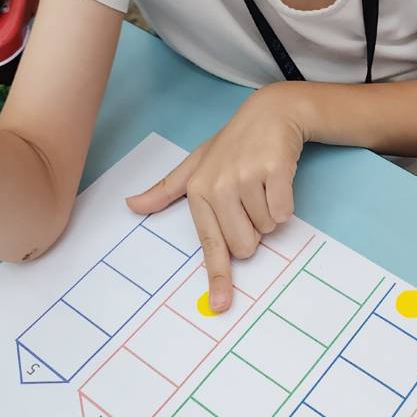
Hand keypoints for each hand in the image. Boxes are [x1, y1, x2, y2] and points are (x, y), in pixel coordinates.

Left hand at [125, 84, 303, 310]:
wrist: (270, 112)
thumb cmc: (232, 144)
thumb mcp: (195, 164)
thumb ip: (166, 190)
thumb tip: (131, 205)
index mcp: (197, 190)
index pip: (209, 243)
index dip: (218, 277)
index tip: (220, 304)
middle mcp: (219, 185)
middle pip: (244, 245)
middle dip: (253, 230)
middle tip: (250, 198)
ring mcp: (247, 176)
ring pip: (267, 229)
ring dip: (269, 213)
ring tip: (263, 184)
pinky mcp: (275, 170)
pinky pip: (284, 213)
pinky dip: (285, 203)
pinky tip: (277, 179)